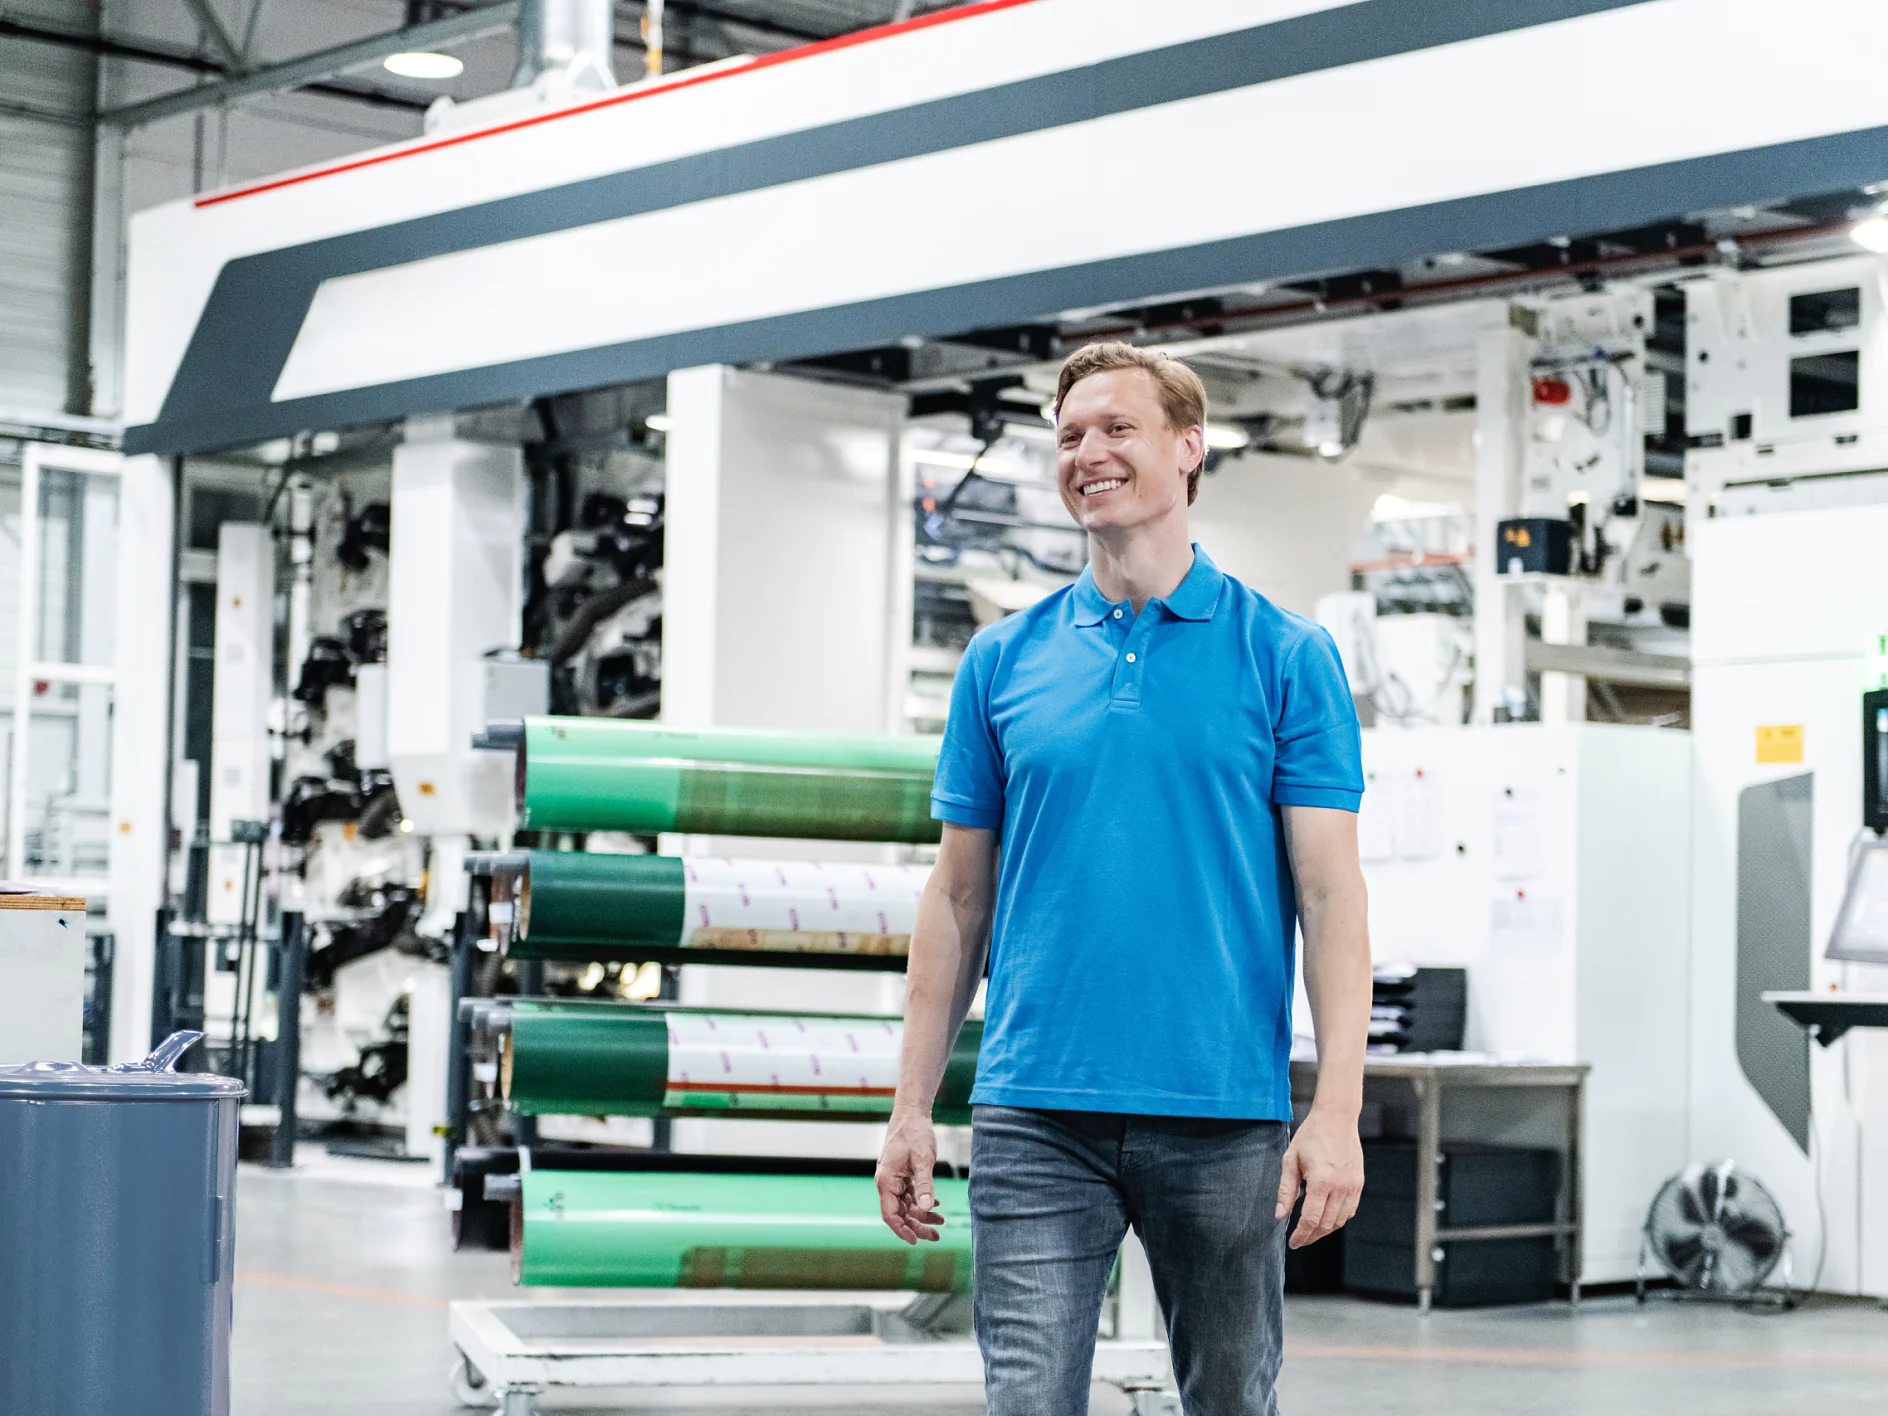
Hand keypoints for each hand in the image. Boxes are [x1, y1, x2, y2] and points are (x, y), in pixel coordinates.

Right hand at [876, 1107, 944, 1244]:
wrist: (911, 1114)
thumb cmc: (914, 1133)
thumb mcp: (922, 1159)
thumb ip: (924, 1184)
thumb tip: (927, 1208)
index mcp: (886, 1181)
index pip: (890, 1215)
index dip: (902, 1230)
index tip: (917, 1241)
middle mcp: (887, 1183)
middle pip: (900, 1213)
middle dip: (917, 1226)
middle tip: (936, 1236)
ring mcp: (894, 1179)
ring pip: (906, 1206)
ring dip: (922, 1215)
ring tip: (940, 1222)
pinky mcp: (902, 1175)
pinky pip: (910, 1195)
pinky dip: (922, 1201)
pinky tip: (936, 1205)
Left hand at [1274, 1104, 1363, 1248]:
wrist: (1337, 1118)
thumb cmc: (1311, 1136)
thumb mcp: (1291, 1160)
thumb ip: (1286, 1190)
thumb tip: (1279, 1216)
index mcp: (1321, 1182)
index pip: (1311, 1220)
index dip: (1301, 1235)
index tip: (1293, 1242)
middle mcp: (1340, 1187)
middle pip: (1326, 1224)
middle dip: (1311, 1236)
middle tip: (1299, 1240)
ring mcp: (1352, 1186)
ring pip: (1339, 1220)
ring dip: (1324, 1230)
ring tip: (1311, 1232)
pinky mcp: (1359, 1184)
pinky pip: (1350, 1211)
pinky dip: (1338, 1219)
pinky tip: (1326, 1219)